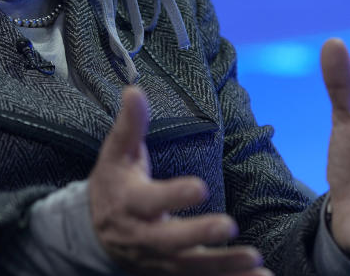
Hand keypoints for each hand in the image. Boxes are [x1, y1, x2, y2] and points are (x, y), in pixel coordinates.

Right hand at [88, 86, 271, 275]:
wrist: (94, 232)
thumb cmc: (112, 184)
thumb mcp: (116, 153)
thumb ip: (130, 125)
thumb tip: (135, 90)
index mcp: (130, 203)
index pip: (151, 200)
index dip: (174, 195)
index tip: (200, 187)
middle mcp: (143, 236)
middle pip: (170, 241)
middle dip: (199, 235)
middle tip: (230, 225)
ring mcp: (158, 260)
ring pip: (190, 268)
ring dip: (224, 266)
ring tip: (255, 259)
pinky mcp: (171, 273)